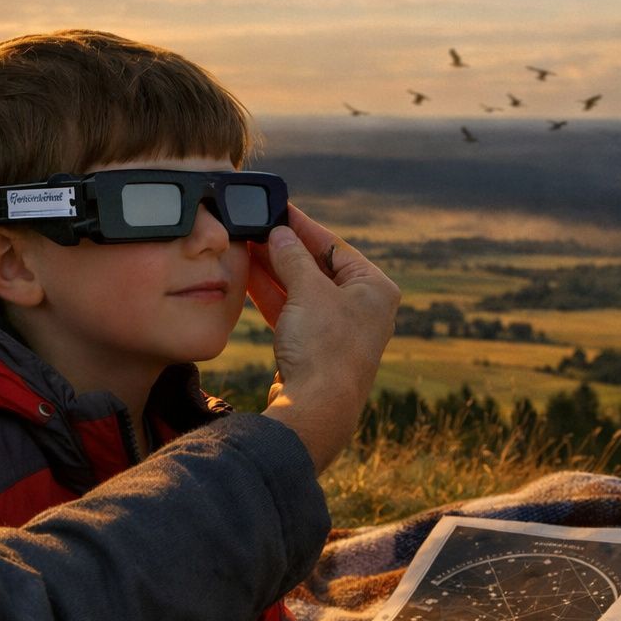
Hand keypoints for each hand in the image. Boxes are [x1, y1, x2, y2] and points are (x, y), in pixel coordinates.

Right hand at [246, 205, 399, 471]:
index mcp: (374, 288)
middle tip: (255, 228)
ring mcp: (339, 331)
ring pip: (302, 290)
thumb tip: (279, 233)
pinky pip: (293, 312)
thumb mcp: (307, 291)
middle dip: (284, 249)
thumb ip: (292, 257)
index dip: (303, 226)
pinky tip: (248, 278)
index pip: (334, 245)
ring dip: (273, 271)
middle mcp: (363, 308)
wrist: (317, 411)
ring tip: (245, 248)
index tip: (279, 209)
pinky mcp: (316, 350)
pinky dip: (272, 296)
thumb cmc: (324, 348)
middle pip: (317, 267)